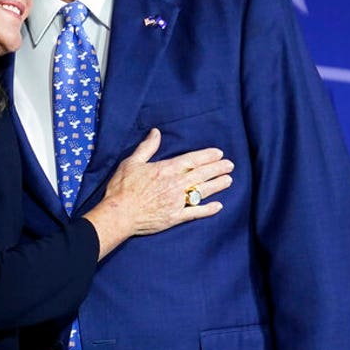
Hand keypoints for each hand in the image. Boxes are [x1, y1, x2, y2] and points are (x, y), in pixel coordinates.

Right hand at [83, 128, 233, 257]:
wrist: (119, 214)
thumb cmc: (122, 187)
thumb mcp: (132, 162)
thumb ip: (147, 147)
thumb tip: (156, 132)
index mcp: (167, 169)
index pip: (193, 160)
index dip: (208, 156)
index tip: (219, 153)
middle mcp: (176, 184)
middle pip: (202, 174)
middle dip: (218, 168)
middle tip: (230, 165)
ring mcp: (177, 201)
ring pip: (203, 191)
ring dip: (217, 185)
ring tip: (229, 180)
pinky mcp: (175, 217)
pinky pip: (196, 212)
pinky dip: (208, 209)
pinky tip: (218, 206)